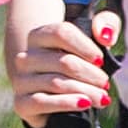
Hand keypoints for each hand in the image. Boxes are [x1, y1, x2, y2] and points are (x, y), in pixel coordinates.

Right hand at [7, 5, 120, 127]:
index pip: (61, 33)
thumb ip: (106, 24)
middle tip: (105, 83)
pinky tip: (84, 104)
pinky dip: (66, 103)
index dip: (85, 46)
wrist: (54, 96)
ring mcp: (21, 81)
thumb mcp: (94, 39)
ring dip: (85, 91)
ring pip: (56, 83)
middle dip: (90, 74)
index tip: (100, 60)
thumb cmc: (78, 62)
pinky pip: (42, 102)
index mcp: (38, 36)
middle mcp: (26, 57)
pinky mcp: (22, 103)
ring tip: (102, 97)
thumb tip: (105, 35)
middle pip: (63, 62)